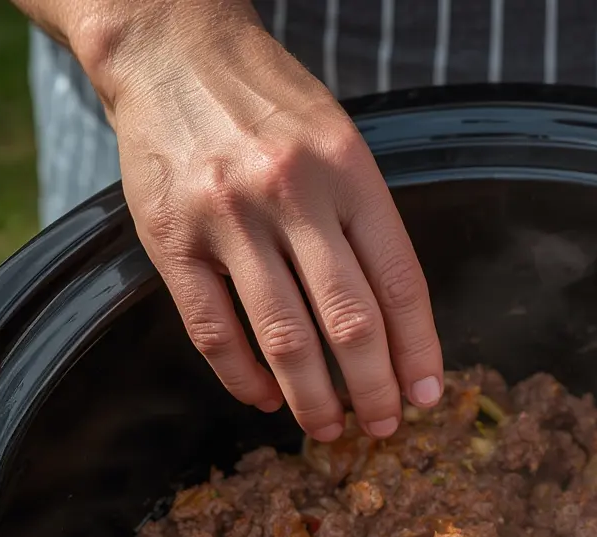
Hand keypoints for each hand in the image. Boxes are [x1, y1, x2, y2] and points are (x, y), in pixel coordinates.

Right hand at [74, 1, 442, 440]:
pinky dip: (241, 377)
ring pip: (284, 337)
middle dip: (373, 389)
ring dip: (311, 398)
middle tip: (382, 425)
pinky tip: (263, 397)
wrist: (170, 48)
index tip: (426, 395)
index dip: (419, 350)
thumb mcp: (340, 144)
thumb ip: (365, 225)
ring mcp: (228, 218)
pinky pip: (213, 331)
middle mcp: (293, 195)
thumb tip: (392, 325)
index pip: (400, 282)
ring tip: (326, 428)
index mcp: (349, 172)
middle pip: (349, 321)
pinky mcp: (170, 239)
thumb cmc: (268, 104)